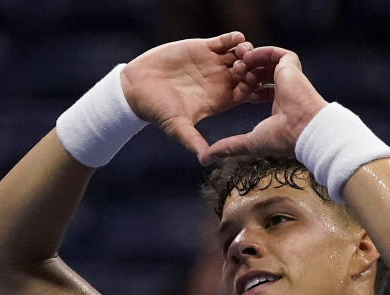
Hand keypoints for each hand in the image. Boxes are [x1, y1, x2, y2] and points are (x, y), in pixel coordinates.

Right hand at [121, 32, 261, 159]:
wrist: (136, 87)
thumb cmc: (156, 110)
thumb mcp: (177, 127)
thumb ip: (192, 141)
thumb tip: (204, 160)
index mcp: (220, 100)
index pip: (247, 93)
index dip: (253, 88)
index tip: (250, 84)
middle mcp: (219, 82)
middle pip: (249, 72)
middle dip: (253, 67)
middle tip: (246, 65)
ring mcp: (212, 64)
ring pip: (240, 55)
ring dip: (246, 51)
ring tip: (242, 50)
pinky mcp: (202, 48)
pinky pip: (225, 41)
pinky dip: (234, 38)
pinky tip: (236, 38)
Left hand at [202, 46, 327, 164]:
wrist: (302, 128)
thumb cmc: (281, 138)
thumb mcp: (249, 142)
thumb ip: (228, 147)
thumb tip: (206, 158)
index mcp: (277, 105)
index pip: (257, 91)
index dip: (242, 89)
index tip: (230, 90)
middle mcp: (283, 89)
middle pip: (259, 74)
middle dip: (243, 73)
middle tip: (232, 73)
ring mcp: (288, 77)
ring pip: (265, 62)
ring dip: (249, 62)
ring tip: (237, 66)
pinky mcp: (290, 65)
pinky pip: (272, 52)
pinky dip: (259, 53)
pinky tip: (246, 58)